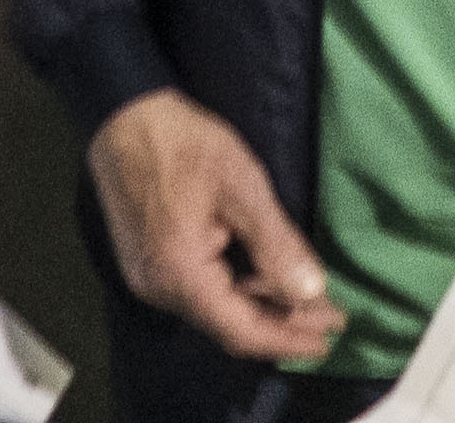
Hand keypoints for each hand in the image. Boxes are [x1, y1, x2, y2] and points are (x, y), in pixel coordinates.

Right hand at [85, 90, 341, 365]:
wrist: (123, 115)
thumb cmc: (183, 144)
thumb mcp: (242, 187)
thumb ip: (277, 245)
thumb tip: (312, 291)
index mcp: (181, 276)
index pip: (242, 330)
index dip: (289, 339)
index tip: (331, 339)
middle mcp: (160, 290)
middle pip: (229, 325)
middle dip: (282, 324)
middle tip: (331, 317)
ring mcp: (150, 279)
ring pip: (215, 309)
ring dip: (262, 307)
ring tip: (309, 299)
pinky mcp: (149, 264)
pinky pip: (200, 292)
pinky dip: (237, 290)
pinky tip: (266, 279)